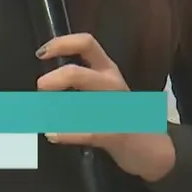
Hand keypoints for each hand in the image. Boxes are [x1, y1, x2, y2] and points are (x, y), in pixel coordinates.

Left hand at [36, 34, 175, 183]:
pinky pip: (87, 132)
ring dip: (56, 109)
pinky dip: (66, 133)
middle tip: (40, 88)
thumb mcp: (102, 90)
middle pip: (78, 73)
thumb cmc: (120, 115)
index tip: (41, 53)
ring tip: (43, 116)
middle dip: (54, 79)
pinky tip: (52, 134)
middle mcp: (111, 84)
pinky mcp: (116, 133)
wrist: (151, 148)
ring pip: (81, 104)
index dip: (61, 43)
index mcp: (107, 69)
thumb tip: (44, 80)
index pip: (86, 43)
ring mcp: (115, 109)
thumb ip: (78, 82)